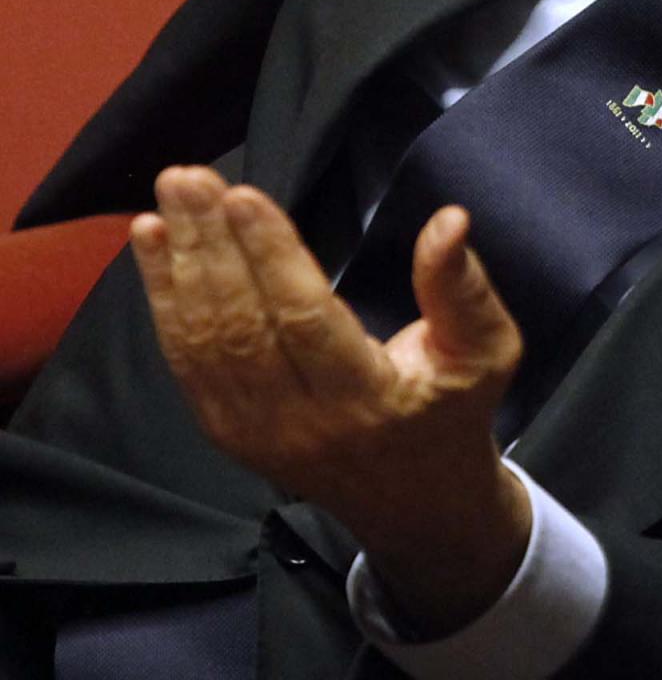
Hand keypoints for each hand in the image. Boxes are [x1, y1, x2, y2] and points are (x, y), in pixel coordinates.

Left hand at [131, 166, 533, 634]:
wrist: (414, 503)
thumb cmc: (453, 410)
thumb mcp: (486, 351)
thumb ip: (464, 287)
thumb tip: (448, 219)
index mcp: (368, 399)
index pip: (306, 318)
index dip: (270, 255)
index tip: (242, 195)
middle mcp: (299, 421)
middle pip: (241, 323)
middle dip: (210, 245)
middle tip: (189, 179)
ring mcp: (253, 430)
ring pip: (203, 339)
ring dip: (179, 263)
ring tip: (171, 196)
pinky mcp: (225, 429)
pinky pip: (184, 358)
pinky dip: (163, 298)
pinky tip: (152, 245)